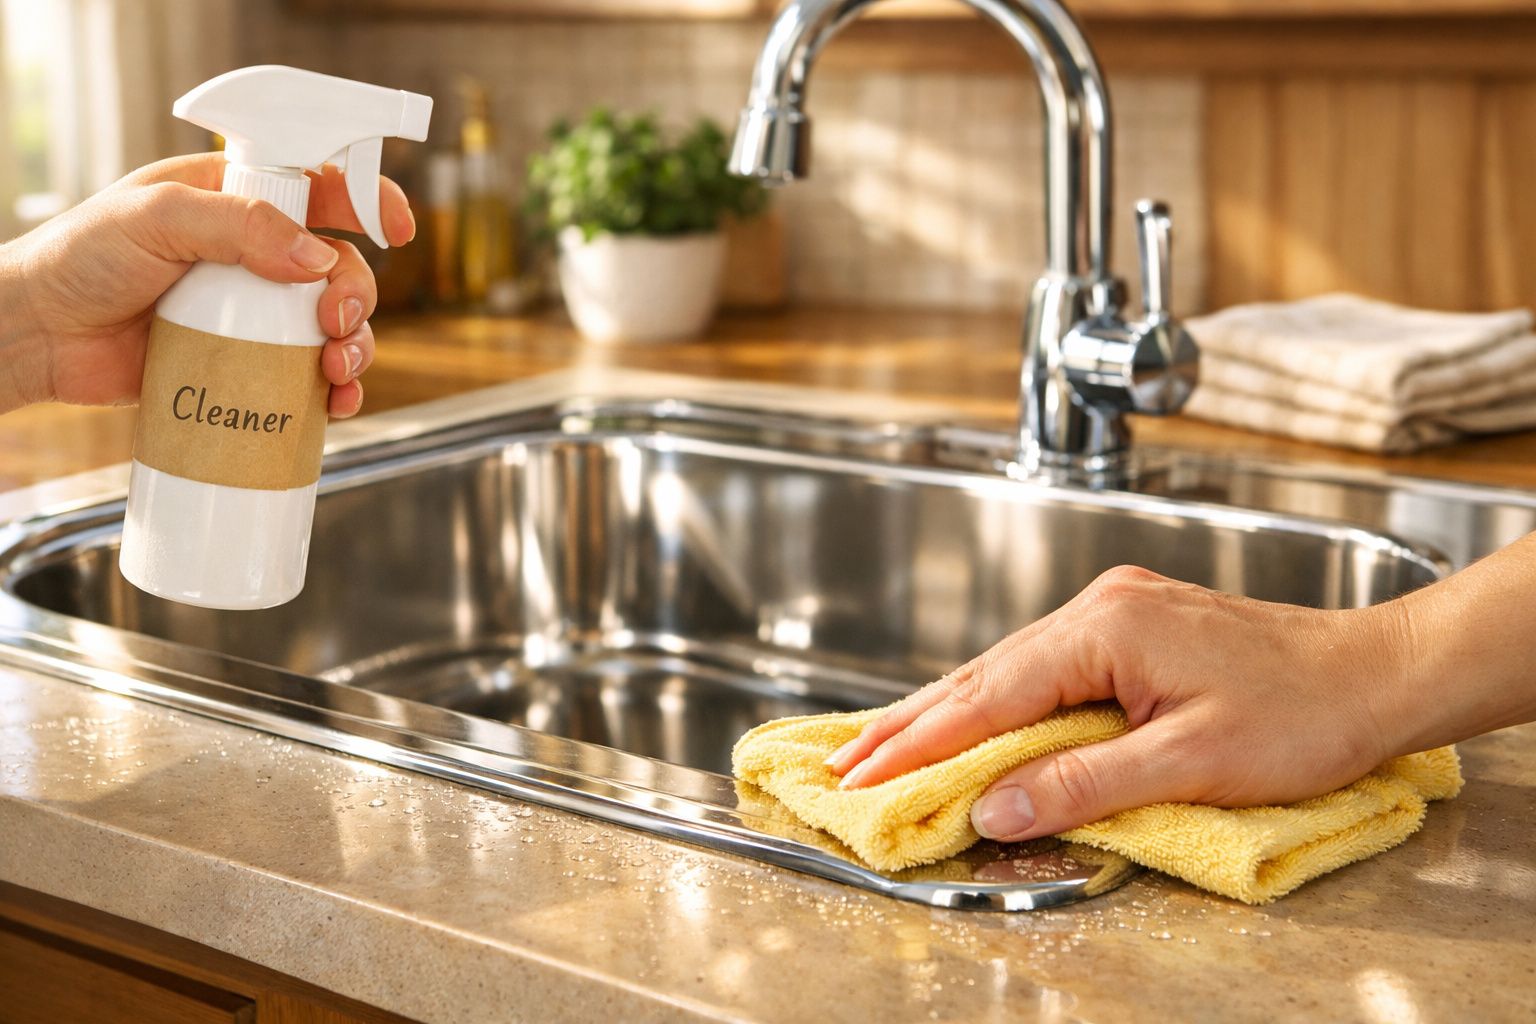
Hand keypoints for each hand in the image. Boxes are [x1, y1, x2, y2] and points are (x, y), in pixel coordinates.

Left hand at [0, 153, 415, 415]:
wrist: (38, 337)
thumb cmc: (79, 261)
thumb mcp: (156, 218)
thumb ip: (238, 225)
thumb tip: (316, 258)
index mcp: (237, 199)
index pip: (321, 187)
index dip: (370, 200)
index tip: (397, 227)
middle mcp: (255, 254)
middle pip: (340, 268)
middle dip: (356, 297)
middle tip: (334, 323)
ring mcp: (253, 312)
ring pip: (336, 326)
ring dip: (356, 348)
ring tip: (336, 373)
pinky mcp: (245, 363)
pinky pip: (308, 378)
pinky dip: (334, 392)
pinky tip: (333, 404)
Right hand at [826, 566, 1418, 842]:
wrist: (1377, 673)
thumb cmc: (1303, 715)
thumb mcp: (1191, 761)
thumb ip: (1084, 783)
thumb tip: (996, 809)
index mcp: (1105, 629)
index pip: (988, 696)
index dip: (919, 742)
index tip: (861, 775)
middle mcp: (1099, 608)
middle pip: (982, 673)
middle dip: (909, 722)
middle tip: (843, 761)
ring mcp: (1114, 613)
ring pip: (1006, 668)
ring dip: (943, 711)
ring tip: (882, 745)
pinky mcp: (1131, 628)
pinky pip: (1038, 667)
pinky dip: (992, 700)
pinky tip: (966, 718)